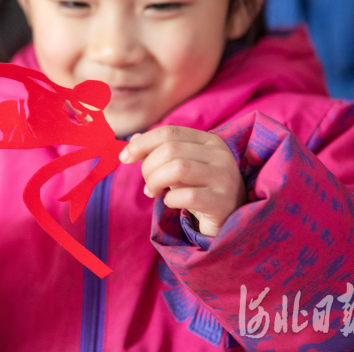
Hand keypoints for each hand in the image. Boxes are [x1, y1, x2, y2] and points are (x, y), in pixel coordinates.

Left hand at [119, 126, 246, 235]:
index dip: (142, 143)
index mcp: (210, 140)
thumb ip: (158, 152)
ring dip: (155, 181)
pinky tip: (170, 202)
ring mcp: (225, 178)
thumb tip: (132, 139)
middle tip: (147, 183)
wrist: (228, 221)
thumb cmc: (199, 190)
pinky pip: (187, 196)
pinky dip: (170, 199)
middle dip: (148, 167)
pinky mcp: (222, 203)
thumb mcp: (180, 168)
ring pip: (178, 168)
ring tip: (153, 192)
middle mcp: (221, 155)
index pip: (169, 131)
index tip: (124, 157)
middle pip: (170, 149)